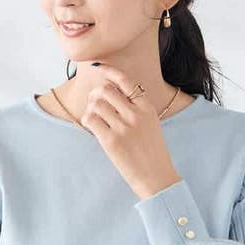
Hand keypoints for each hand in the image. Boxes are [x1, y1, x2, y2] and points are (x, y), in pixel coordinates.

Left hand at [79, 64, 182, 199]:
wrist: (156, 177)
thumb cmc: (152, 153)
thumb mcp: (151, 124)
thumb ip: (136, 108)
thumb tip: (111, 93)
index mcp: (146, 108)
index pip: (125, 80)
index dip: (108, 71)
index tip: (98, 68)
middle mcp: (135, 114)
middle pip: (106, 90)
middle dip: (96, 94)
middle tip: (95, 104)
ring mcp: (123, 127)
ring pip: (96, 103)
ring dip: (91, 108)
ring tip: (94, 118)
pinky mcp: (111, 141)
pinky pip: (90, 119)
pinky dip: (87, 120)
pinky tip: (92, 128)